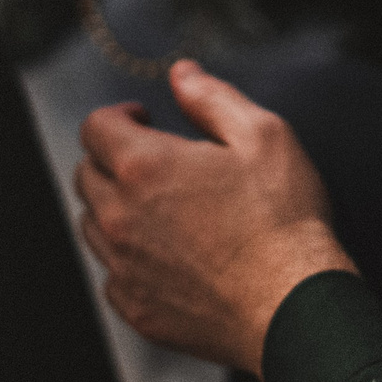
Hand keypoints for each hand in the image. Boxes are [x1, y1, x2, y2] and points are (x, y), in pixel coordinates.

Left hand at [75, 61, 356, 375]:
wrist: (295, 306)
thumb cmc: (284, 220)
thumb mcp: (263, 135)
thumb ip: (212, 97)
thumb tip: (181, 74)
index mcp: (143, 167)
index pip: (94, 127)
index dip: (119, 116)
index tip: (145, 121)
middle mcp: (120, 217)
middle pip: (86, 174)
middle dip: (113, 160)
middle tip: (156, 164)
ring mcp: (124, 267)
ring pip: (94, 225)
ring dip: (116, 208)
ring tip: (163, 209)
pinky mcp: (135, 308)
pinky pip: (112, 274)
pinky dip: (130, 258)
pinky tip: (170, 254)